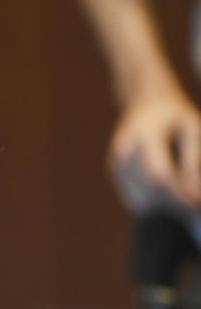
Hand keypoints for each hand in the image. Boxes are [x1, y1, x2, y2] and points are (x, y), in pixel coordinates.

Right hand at [108, 86, 200, 214]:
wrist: (145, 102)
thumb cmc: (175, 116)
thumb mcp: (193, 129)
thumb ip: (193, 160)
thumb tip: (194, 196)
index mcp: (143, 135)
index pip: (159, 174)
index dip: (179, 193)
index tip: (197, 205)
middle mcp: (123, 151)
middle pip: (149, 190)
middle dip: (176, 203)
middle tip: (197, 207)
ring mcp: (115, 164)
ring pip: (142, 200)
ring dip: (166, 204)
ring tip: (185, 195)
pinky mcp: (115, 173)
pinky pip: (137, 199)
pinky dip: (155, 201)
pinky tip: (169, 189)